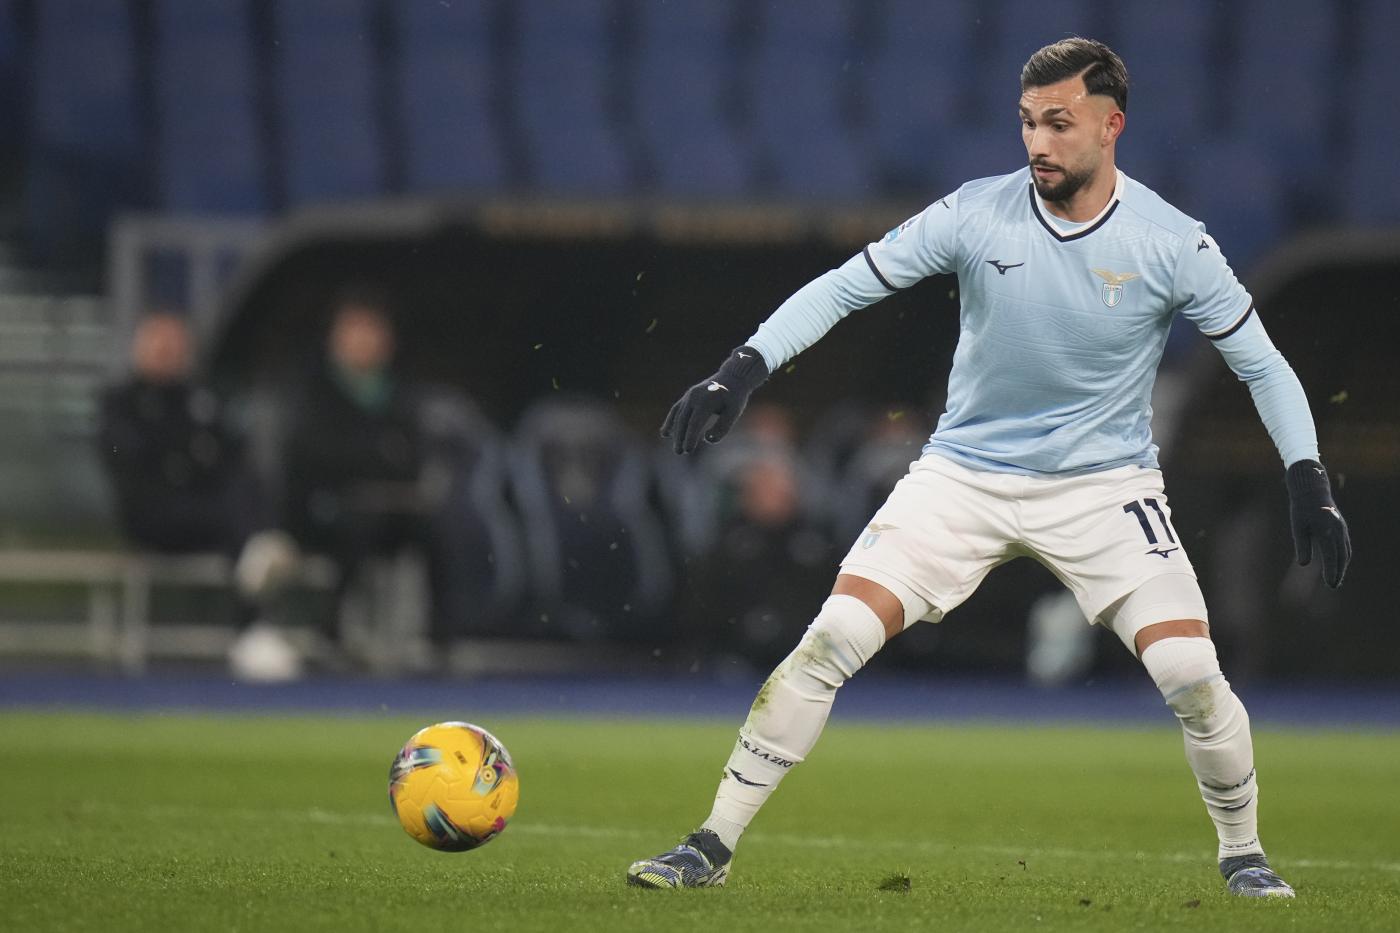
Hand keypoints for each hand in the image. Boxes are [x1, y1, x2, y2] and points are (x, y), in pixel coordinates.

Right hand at [660, 346, 768, 453]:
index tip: (688, 450)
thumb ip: (722, 427)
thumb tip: (707, 439)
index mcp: (706, 401)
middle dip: (680, 437)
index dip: (690, 437)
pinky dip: (671, 421)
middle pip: (683, 420)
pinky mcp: (688, 396)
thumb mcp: (734, 412)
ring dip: (675, 432)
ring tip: (676, 448)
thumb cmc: (735, 397)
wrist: (733, 377)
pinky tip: (665, 433)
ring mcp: (689, 395)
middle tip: (679, 452)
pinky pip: (676, 409)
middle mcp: (694, 397)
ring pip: (678, 416)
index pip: (695, 423)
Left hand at [1285, 459, 1351, 587]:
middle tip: (1333, 585)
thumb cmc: (1301, 510)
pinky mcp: (1342, 527)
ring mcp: (1342, 529)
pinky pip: (1345, 545)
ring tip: (1336, 578)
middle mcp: (1337, 531)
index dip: (1331, 571)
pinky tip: (1339, 564)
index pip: (1330, 556)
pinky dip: (1343, 556)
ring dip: (1342, 566)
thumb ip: (1302, 546)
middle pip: (1341, 557)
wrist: (1312, 491)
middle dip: (1338, 572)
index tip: (1330, 583)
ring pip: (1345, 552)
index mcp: (1326, 531)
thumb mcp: (1298, 527)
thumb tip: (1304, 564)